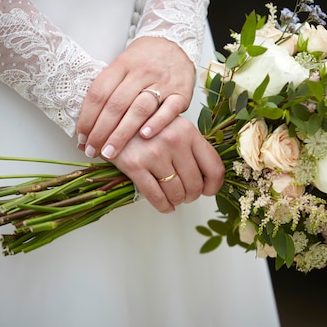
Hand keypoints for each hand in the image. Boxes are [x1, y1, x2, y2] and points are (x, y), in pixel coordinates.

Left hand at [77, 36, 195, 159]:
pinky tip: (144, 137)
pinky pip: (169, 110)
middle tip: (91, 150)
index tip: (81, 137)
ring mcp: (162, 83)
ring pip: (139, 109)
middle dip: (101, 131)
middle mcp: (141, 73)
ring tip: (110, 152)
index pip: (99, 93)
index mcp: (122, 65)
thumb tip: (86, 125)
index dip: (87, 117)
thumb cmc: (144, 61)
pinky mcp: (181, 93)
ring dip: (122, 133)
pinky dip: (156, 123)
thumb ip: (108, 90)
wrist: (176, 44)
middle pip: (116, 104)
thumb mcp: (122, 65)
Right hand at [109, 116, 223, 212]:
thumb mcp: (174, 126)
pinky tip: (165, 206)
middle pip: (195, 184)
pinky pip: (156, 196)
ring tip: (174, 199)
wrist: (113, 119)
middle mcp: (174, 141)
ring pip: (176, 192)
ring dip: (177, 201)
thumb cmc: (146, 125)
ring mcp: (154, 153)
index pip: (213, 167)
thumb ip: (191, 146)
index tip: (207, 191)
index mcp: (188, 131)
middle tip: (186, 195)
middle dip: (192, 196)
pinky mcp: (134, 165)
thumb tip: (208, 177)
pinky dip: (163, 206)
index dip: (213, 186)